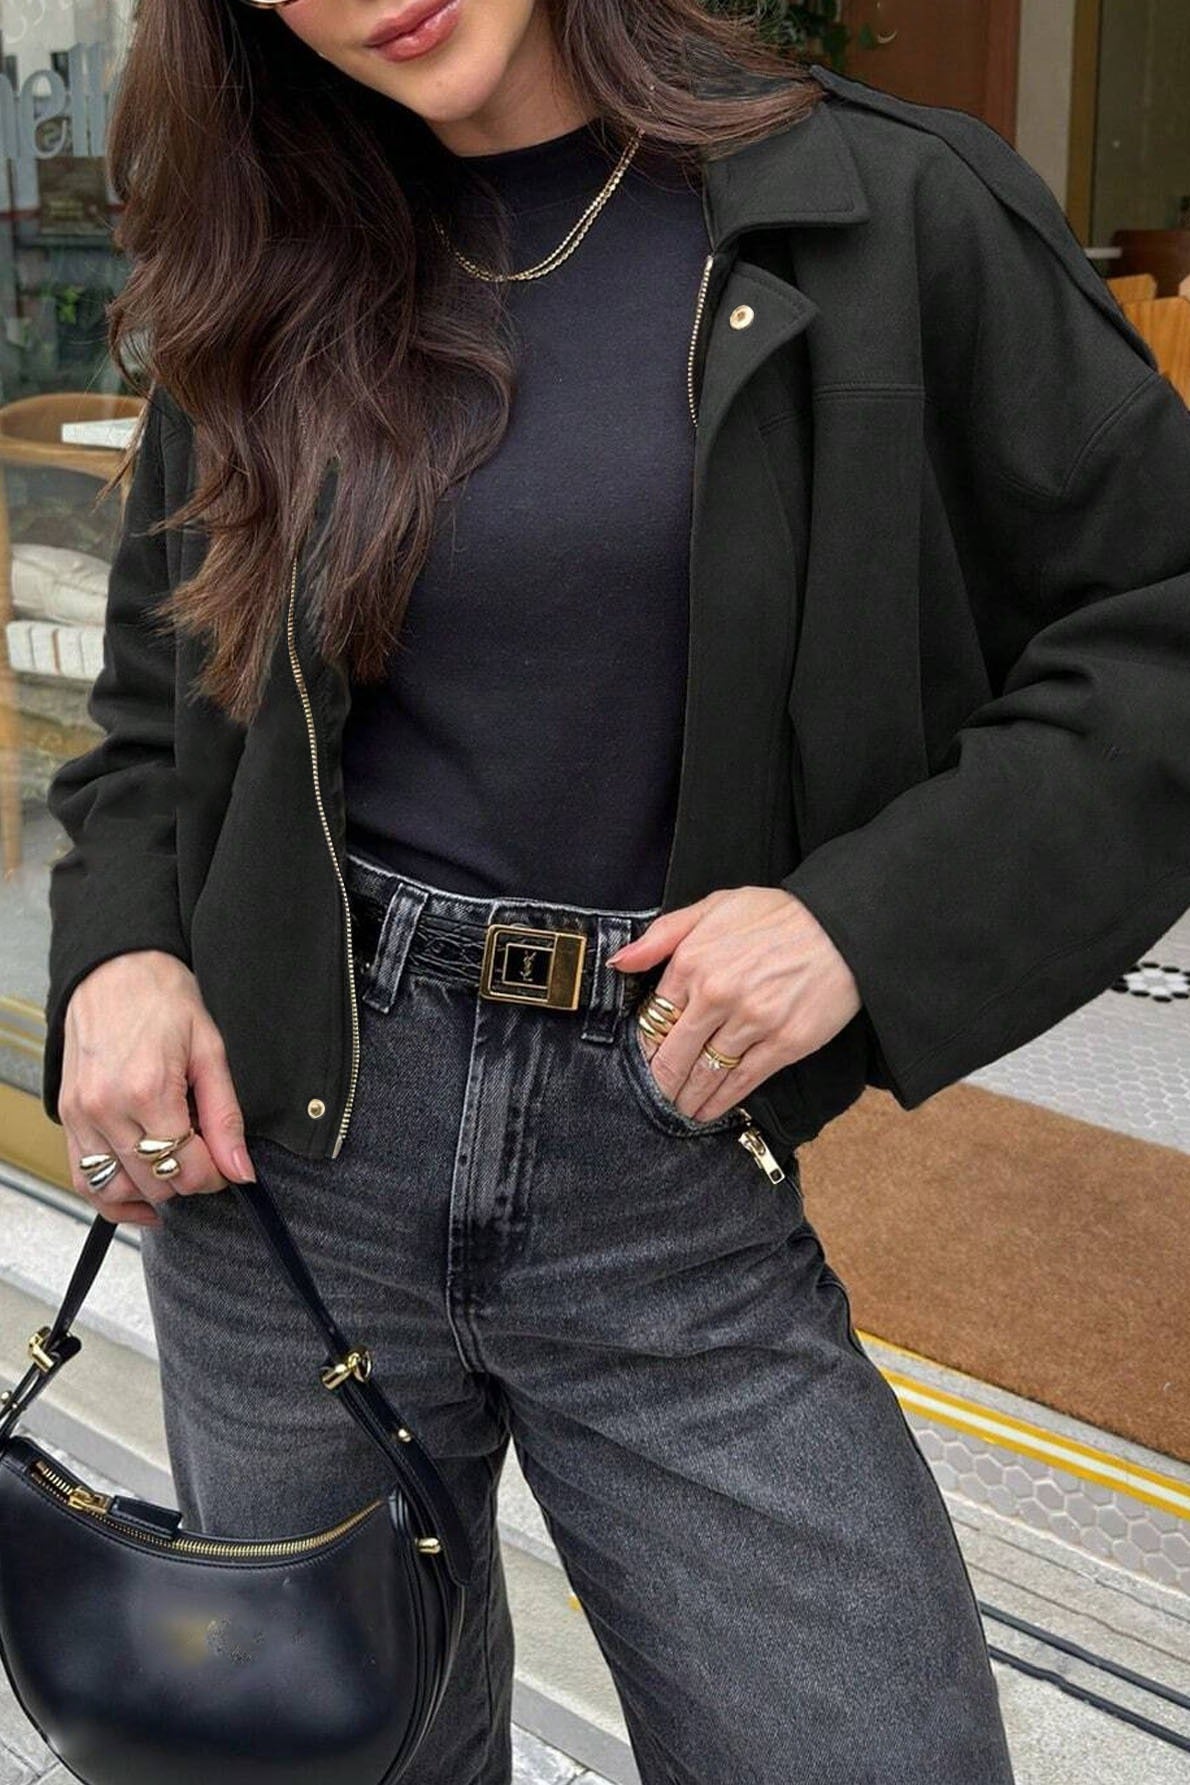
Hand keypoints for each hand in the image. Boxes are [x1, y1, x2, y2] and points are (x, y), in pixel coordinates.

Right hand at [59, 950, 255, 1226]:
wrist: (115, 968)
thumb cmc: (164, 1000)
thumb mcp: (210, 1051)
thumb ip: (225, 1117)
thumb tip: (240, 1170)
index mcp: (148, 1090)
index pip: (185, 1169)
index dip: (214, 1176)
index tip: (225, 1163)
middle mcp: (107, 1109)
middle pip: (154, 1183)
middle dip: (187, 1180)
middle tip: (204, 1157)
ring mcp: (81, 1115)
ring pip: (114, 1190)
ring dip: (150, 1192)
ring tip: (174, 1173)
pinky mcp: (67, 1116)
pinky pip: (83, 1176)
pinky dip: (111, 1193)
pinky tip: (139, 1192)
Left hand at [607, 886, 861, 1124]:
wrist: (842, 925)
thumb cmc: (777, 914)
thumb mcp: (713, 906)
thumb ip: (663, 934)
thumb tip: (620, 962)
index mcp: (692, 961)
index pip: (652, 1018)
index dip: (646, 1046)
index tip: (644, 1061)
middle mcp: (716, 994)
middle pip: (673, 1054)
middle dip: (660, 1081)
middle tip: (654, 1097)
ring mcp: (751, 1022)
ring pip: (704, 1073)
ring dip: (687, 1098)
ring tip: (679, 1110)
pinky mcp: (784, 1043)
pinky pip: (742, 1081)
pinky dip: (720, 1101)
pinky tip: (708, 1111)